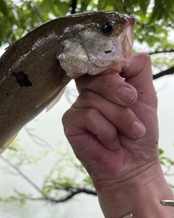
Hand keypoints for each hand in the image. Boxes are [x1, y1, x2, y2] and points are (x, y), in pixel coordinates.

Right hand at [62, 54, 160, 194]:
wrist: (134, 164)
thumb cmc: (140, 133)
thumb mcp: (146, 96)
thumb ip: (138, 70)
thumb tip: (125, 53)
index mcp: (106, 83)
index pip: (102, 62)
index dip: (113, 66)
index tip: (126, 79)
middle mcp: (90, 92)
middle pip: (97, 75)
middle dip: (120, 92)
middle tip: (132, 104)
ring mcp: (79, 106)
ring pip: (94, 98)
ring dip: (119, 118)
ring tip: (126, 133)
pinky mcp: (70, 122)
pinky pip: (88, 115)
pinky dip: (106, 131)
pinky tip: (110, 142)